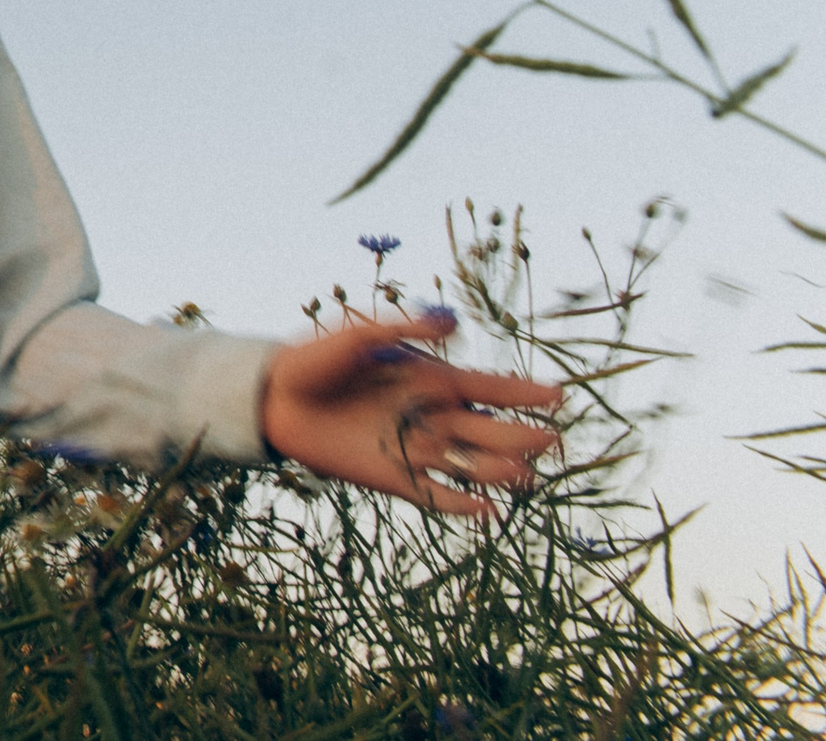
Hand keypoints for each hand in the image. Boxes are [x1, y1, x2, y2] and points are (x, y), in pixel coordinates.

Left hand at [259, 312, 561, 516]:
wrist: (274, 398)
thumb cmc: (316, 358)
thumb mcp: (359, 334)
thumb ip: (405, 327)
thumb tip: (454, 323)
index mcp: (433, 378)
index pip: (492, 387)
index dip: (526, 393)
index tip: (560, 396)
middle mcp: (434, 415)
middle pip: (493, 430)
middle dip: (524, 436)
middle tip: (552, 441)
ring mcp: (417, 447)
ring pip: (474, 466)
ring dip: (501, 472)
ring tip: (525, 475)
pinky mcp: (394, 478)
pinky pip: (438, 497)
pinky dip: (463, 506)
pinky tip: (489, 511)